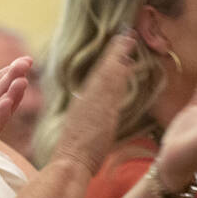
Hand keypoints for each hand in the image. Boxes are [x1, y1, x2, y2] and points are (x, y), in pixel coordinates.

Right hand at [52, 34, 137, 173]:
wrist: (69, 163)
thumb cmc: (75, 156)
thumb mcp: (81, 134)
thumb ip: (89, 122)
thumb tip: (92, 117)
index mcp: (83, 105)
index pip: (97, 80)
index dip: (107, 64)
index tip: (116, 49)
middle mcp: (87, 100)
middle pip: (102, 71)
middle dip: (114, 52)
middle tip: (124, 33)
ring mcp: (93, 103)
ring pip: (107, 74)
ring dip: (117, 55)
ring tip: (127, 38)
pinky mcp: (101, 109)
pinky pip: (111, 85)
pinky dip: (116, 70)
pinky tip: (125, 59)